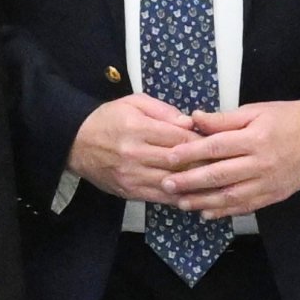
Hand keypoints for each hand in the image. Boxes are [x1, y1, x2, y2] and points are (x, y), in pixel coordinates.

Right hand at [67, 94, 205, 199]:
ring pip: (171, 182)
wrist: (76, 142)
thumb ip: (163, 110)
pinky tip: (194, 195)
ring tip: (215, 182)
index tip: (216, 141)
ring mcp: (132, 175)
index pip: (178, 136)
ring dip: (195, 184)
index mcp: (137, 127)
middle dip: (203, 163)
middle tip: (223, 164)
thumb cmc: (108, 118)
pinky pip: (160, 197)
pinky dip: (179, 197)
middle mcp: (135, 153)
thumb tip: (190, 122)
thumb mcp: (134, 102)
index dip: (200, 140)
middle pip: (178, 162)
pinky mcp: (129, 191)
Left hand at [156, 98, 299, 218]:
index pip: (217, 146)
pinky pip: (246, 207)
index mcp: (255, 138)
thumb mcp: (255, 110)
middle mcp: (261, 163)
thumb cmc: (287, 118)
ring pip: (231, 196)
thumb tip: (194, 118)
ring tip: (182, 202)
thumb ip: (224, 119)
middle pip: (220, 175)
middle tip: (167, 184)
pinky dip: (225, 212)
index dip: (191, 152)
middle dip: (190, 181)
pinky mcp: (274, 195)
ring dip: (204, 201)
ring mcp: (268, 182)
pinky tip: (207, 213)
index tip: (170, 156)